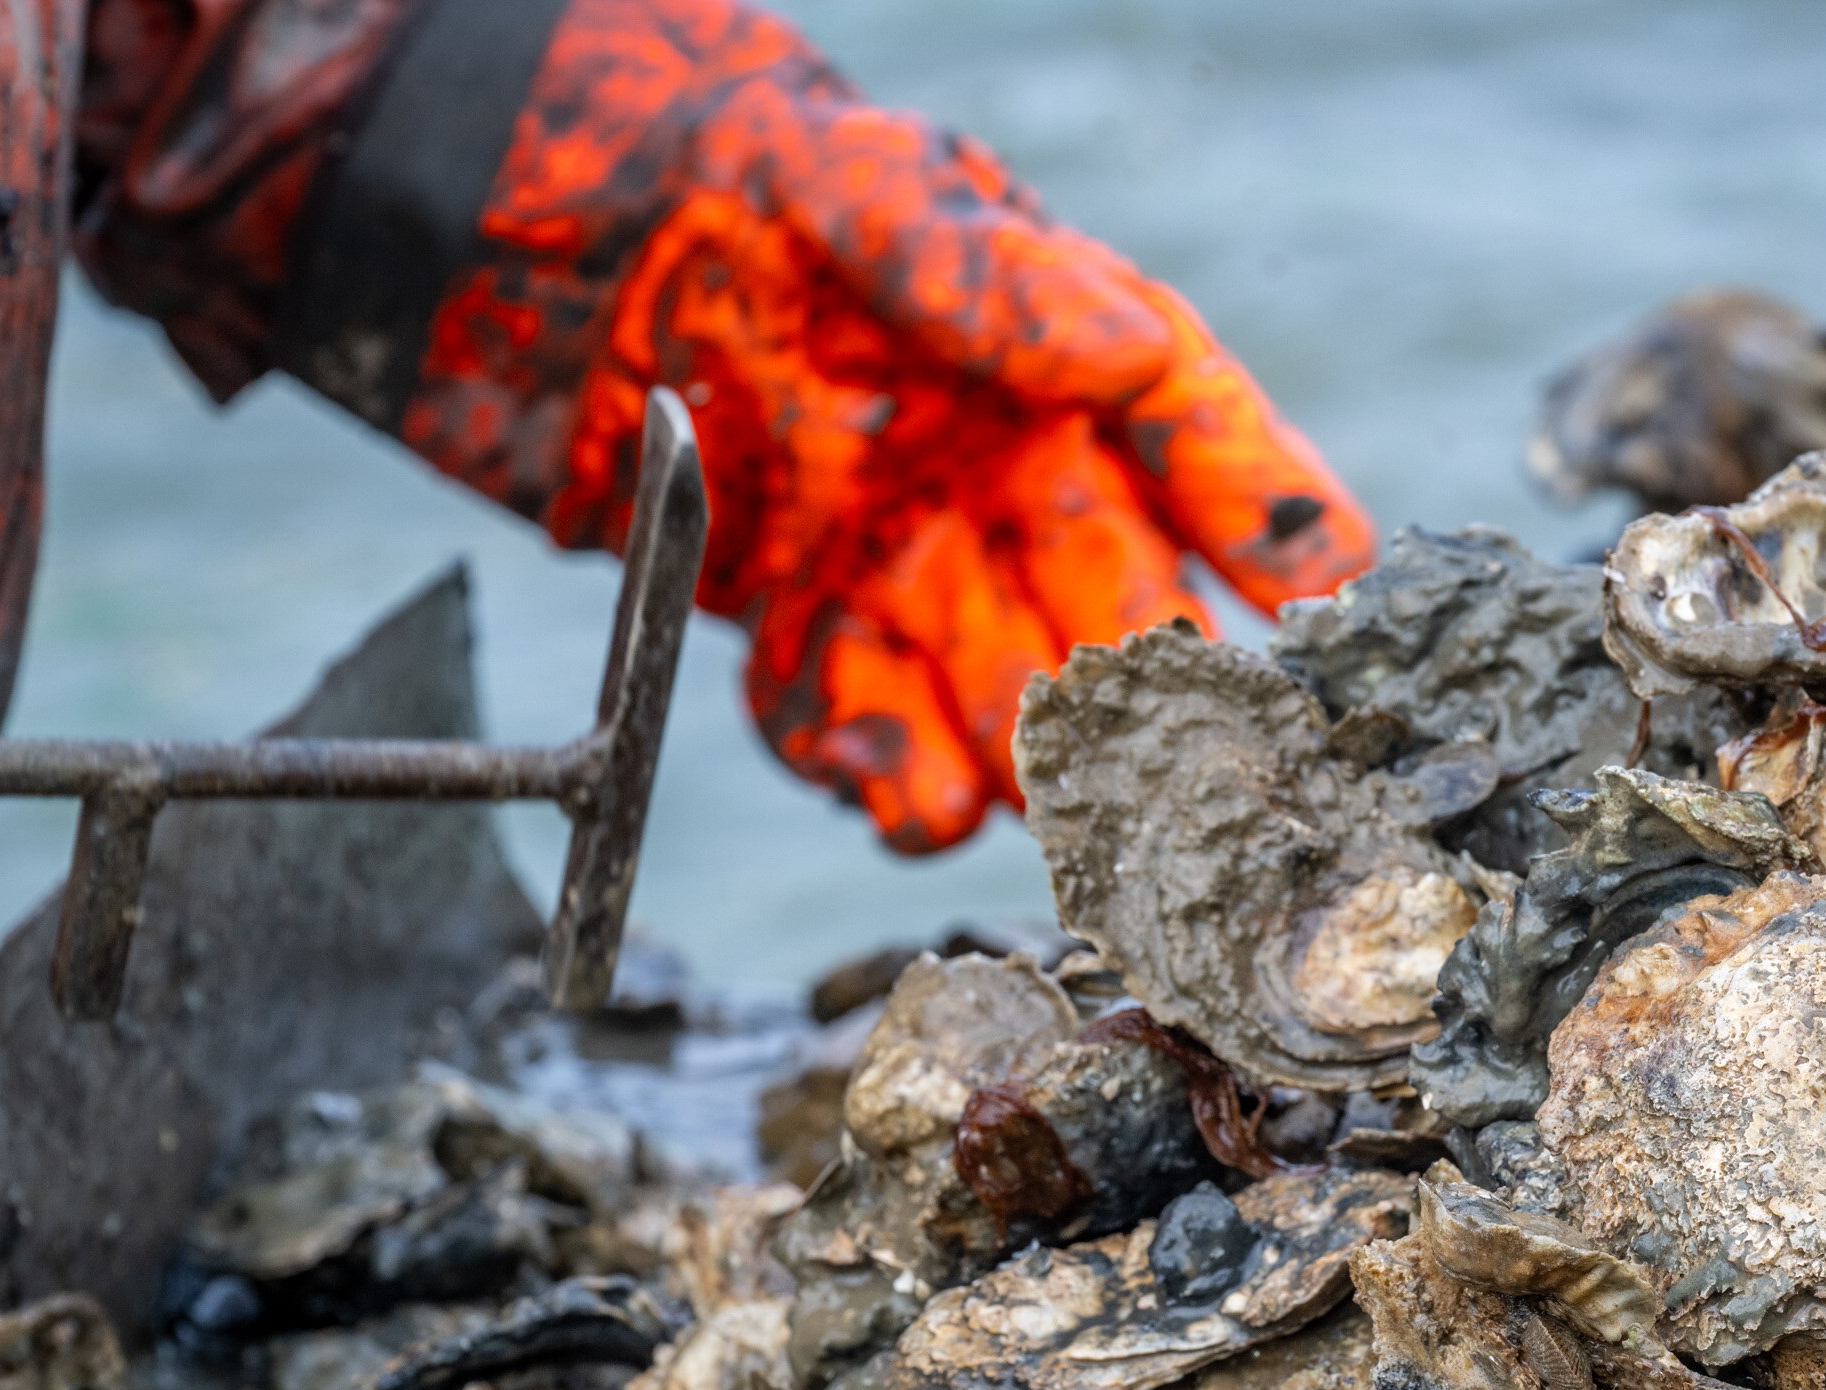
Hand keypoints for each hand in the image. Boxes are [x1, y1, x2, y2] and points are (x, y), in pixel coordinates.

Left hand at [529, 8, 1373, 850]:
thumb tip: (1114, 344)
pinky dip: (874, 767)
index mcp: (1035, 344)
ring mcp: (893, 554)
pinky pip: (850, 717)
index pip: (1180, 426)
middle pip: (1101, 587)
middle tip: (1187, 749)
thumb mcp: (834, 173)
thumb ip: (969, 262)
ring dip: (1018, 745)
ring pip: (989, 679)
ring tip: (1034, 792)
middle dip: (1146, 672)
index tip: (1325, 584)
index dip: (1258, 502)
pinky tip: (895, 796)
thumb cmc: (695, 159)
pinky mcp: (787, 621)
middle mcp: (988, 467)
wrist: (500, 219)